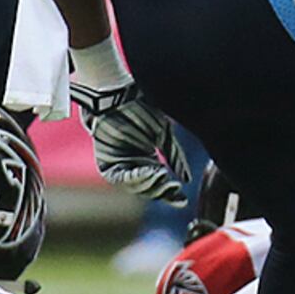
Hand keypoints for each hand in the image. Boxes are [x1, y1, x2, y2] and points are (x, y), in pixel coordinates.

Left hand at [74, 68, 191, 203]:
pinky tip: (148, 173)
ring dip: (149, 184)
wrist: (116, 94)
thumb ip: (174, 155)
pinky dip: (133, 177)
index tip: (183, 199)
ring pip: (134, 185)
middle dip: (161, 190)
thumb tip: (187, 179)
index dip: (170, 193)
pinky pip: (119, 177)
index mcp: (148, 159)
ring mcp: (120, 165)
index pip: (160, 182)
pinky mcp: (106, 163)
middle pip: (147, 187)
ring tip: (162, 179)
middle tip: (174, 188)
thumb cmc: (141, 108)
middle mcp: (134, 165)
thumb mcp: (163, 133)